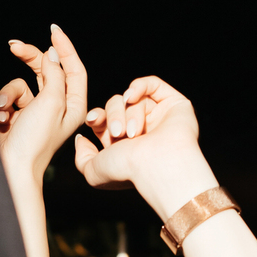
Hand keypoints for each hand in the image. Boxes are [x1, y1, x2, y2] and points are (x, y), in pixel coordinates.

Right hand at [0, 24, 88, 186]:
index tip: (52, 29)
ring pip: (21, 84)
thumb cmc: (35, 139)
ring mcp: (36, 112)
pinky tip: (1, 119)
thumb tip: (52, 54)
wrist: (11, 167)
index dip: (64, 47)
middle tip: (14, 45)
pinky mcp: (17, 117)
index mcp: (74, 105)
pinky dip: (1, 105)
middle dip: (29, 58)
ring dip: (9, 94)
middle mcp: (57, 107)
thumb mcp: (51, 102)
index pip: (73, 68)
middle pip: (46, 70)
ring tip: (6, 111)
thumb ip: (54, 74)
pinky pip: (8, 98)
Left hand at [75, 74, 211, 219]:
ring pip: (132, 99)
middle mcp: (141, 130)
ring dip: (129, 113)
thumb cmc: (127, 172)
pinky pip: (152, 84)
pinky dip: (139, 86)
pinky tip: (131, 97)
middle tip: (118, 133)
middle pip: (115, 105)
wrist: (156, 167)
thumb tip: (81, 138)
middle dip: (113, 116)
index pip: (104, 120)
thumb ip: (81, 157)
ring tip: (133, 132)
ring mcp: (159, 117)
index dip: (96, 116)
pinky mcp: (174, 105)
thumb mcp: (92, 172)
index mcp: (123, 144)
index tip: (93, 121)